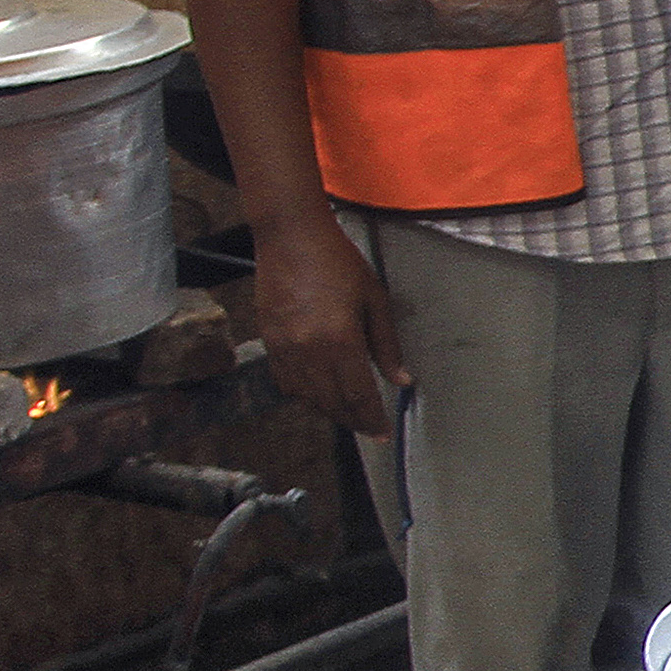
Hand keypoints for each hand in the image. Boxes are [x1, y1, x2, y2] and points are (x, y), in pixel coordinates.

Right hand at [250, 210, 409, 437]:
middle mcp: (309, 351)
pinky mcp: (269, 342)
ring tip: (348, 414)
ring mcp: (285, 349)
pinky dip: (304, 395)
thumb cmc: (336, 261)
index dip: (372, 419)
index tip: (382, 433)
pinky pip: (286, 383)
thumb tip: (401, 379)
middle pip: (333, 403)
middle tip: (370, 429)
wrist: (290, 237)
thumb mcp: (374, 299)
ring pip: (308, 398)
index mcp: (340, 341)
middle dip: (354, 421)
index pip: (359, 396)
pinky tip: (319, 394)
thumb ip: (387, 345)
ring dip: (330, 411)